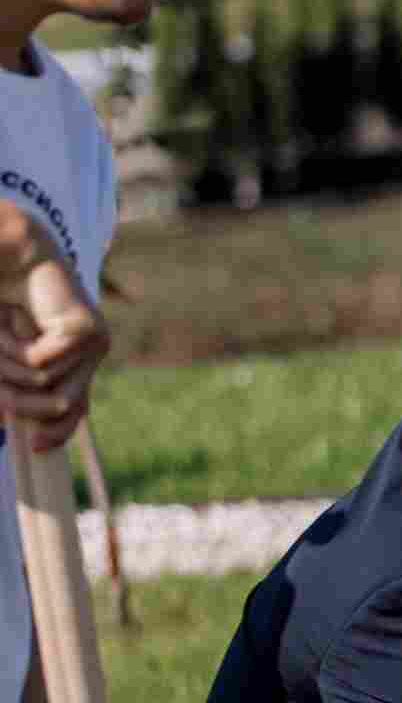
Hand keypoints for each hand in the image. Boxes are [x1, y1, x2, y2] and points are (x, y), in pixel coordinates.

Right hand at [0, 226, 107, 454]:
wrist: (9, 253)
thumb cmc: (1, 299)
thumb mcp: (5, 351)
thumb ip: (12, 382)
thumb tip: (8, 421)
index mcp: (77, 358)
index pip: (76, 409)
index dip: (58, 432)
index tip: (35, 449)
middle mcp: (91, 352)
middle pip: (58, 405)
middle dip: (17, 399)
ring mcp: (93, 341)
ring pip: (41, 383)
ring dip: (5, 363)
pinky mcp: (83, 330)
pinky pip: (39, 363)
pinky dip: (12, 346)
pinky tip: (7, 319)